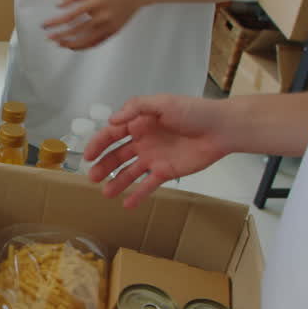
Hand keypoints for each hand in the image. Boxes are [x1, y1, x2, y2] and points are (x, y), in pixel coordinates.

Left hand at [43, 0, 152, 50]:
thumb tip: (59, 5)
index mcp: (94, 2)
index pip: (69, 16)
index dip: (55, 22)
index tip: (45, 26)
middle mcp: (101, 16)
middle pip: (75, 30)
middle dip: (59, 35)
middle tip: (49, 37)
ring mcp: (108, 25)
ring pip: (85, 40)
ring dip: (70, 44)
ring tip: (59, 44)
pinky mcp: (114, 31)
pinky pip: (96, 42)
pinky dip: (84, 46)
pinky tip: (75, 46)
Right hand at [85, 94, 230, 207]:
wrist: (220, 129)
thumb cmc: (193, 112)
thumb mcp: (162, 103)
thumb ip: (136, 108)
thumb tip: (112, 120)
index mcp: (140, 123)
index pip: (113, 134)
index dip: (98, 144)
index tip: (87, 156)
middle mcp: (143, 141)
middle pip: (118, 155)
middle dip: (103, 166)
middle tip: (91, 177)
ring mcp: (154, 158)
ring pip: (130, 172)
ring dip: (117, 182)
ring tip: (105, 193)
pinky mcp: (166, 172)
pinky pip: (148, 185)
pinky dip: (138, 195)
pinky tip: (126, 205)